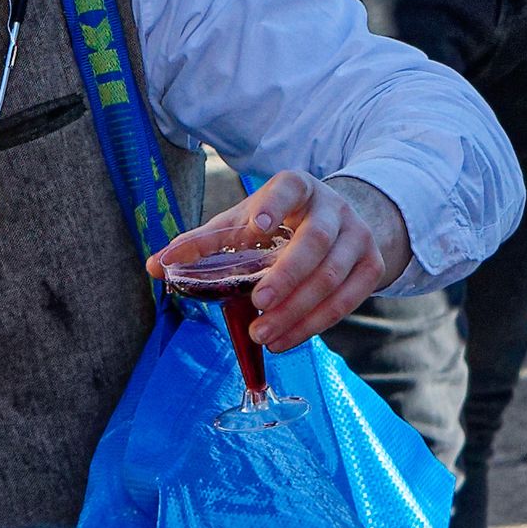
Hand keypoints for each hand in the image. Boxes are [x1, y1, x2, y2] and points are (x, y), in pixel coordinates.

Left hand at [149, 170, 410, 353]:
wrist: (340, 225)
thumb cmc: (277, 225)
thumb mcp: (241, 224)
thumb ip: (202, 243)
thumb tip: (154, 265)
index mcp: (297, 187)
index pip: (288, 189)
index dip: (275, 204)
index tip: (259, 225)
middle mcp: (332, 208)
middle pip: (315, 241)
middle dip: (287, 275)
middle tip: (257, 304)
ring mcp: (358, 236)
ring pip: (332, 276)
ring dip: (297, 310)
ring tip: (264, 335)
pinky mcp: (372, 266)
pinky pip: (347, 300)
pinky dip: (315, 324)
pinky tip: (287, 340)